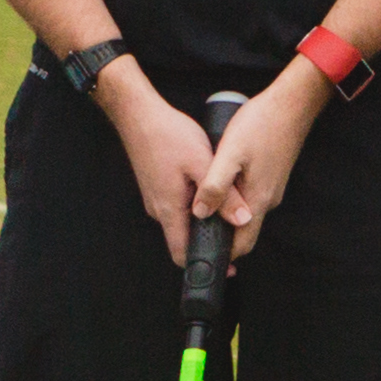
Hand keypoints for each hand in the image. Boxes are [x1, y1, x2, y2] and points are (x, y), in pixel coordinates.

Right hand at [101, 66, 219, 266]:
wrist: (138, 115)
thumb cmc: (167, 136)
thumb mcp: (203, 164)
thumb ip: (223, 194)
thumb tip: (242, 219)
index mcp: (168, 210)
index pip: (182, 254)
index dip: (205, 263)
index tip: (226, 265)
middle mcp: (159, 209)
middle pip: (184, 238)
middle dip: (209, 239)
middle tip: (234, 230)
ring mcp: (155, 198)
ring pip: (182, 220)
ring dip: (203, 219)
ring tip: (225, 206)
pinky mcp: (157, 187)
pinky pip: (177, 205)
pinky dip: (195, 204)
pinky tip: (207, 187)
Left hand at [193, 61, 331, 258]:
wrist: (292, 104)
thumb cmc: (261, 125)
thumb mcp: (230, 154)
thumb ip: (215, 185)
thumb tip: (200, 212)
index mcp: (258, 200)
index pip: (242, 244)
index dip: (223, 252)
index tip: (204, 252)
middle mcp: (269, 200)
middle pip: (244, 229)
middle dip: (223, 232)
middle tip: (198, 227)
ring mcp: (273, 188)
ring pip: (247, 211)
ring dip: (228, 211)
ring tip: (205, 200)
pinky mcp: (273, 176)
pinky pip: (252, 195)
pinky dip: (236, 195)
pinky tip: (224, 179)